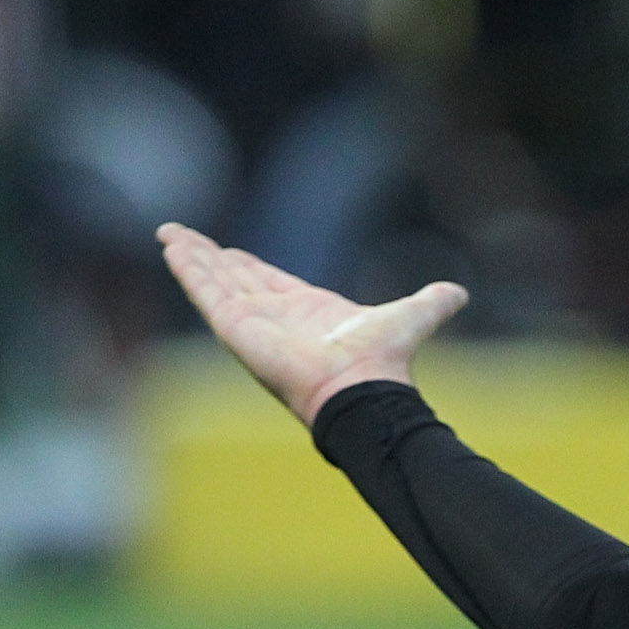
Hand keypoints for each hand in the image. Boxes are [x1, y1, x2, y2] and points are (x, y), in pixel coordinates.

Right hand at [157, 223, 467, 425]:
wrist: (361, 392)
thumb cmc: (382, 363)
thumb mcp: (410, 319)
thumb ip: (432, 304)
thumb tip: (460, 292)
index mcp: (307, 312)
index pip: (269, 282)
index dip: (247, 266)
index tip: (228, 252)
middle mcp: (275, 317)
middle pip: (234, 279)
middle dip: (209, 259)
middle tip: (183, 237)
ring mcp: (252, 322)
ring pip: (214, 282)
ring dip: (192, 258)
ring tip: (168, 235)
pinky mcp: (236, 326)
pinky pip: (205, 292)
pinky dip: (189, 270)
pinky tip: (172, 249)